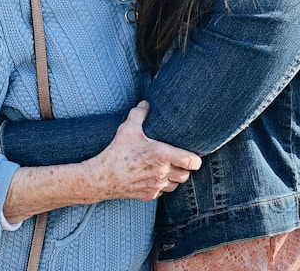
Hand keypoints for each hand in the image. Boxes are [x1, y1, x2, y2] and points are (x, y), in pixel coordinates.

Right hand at [84, 101, 201, 201]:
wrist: (103, 178)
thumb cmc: (117, 152)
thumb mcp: (128, 128)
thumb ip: (139, 114)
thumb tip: (146, 103)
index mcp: (162, 155)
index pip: (191, 162)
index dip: (196, 159)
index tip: (193, 155)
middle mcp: (162, 173)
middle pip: (186, 175)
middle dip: (185, 168)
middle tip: (179, 159)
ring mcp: (156, 186)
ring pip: (175, 185)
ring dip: (174, 178)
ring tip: (167, 167)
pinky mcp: (148, 196)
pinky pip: (162, 192)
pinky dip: (162, 185)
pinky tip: (153, 176)